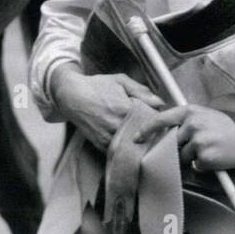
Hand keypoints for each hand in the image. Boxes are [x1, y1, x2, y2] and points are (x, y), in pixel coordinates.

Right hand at [50, 67, 165, 151]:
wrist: (71, 96)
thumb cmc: (97, 86)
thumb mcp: (120, 81)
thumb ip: (141, 91)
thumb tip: (160, 102)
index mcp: (124, 109)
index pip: (151, 121)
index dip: (158, 122)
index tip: (163, 121)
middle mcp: (117, 125)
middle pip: (144, 136)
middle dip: (151, 134)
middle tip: (157, 132)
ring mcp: (108, 137)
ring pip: (132, 147)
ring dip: (140, 144)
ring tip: (145, 138)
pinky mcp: (101, 145)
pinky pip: (119, 152)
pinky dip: (127, 149)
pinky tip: (131, 143)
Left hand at [134, 103, 234, 170]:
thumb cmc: (228, 126)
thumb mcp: (204, 115)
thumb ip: (186, 122)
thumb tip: (168, 137)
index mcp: (189, 112)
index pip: (161, 120)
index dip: (146, 130)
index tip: (136, 138)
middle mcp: (190, 125)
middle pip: (172, 143)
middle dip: (179, 148)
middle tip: (198, 146)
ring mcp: (197, 142)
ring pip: (183, 156)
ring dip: (194, 157)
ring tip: (212, 149)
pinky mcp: (205, 157)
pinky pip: (196, 166)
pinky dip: (204, 165)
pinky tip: (217, 157)